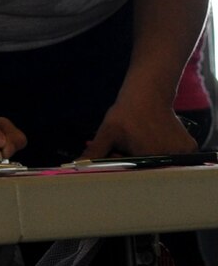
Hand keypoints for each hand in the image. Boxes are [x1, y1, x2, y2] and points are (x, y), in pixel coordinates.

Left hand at [81, 95, 198, 160]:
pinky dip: (162, 151)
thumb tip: (77, 164)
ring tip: (141, 137)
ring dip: (148, 155)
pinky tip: (154, 137)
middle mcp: (169, 157)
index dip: (123, 163)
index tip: (117, 151)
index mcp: (149, 156)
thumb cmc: (126, 114)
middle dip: (133, 160)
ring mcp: (182, 153)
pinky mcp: (189, 148)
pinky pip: (173, 157)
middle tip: (128, 143)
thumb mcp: (107, 133)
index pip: (134, 171)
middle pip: (147, 168)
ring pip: (160, 162)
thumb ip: (94, 152)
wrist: (148, 94)